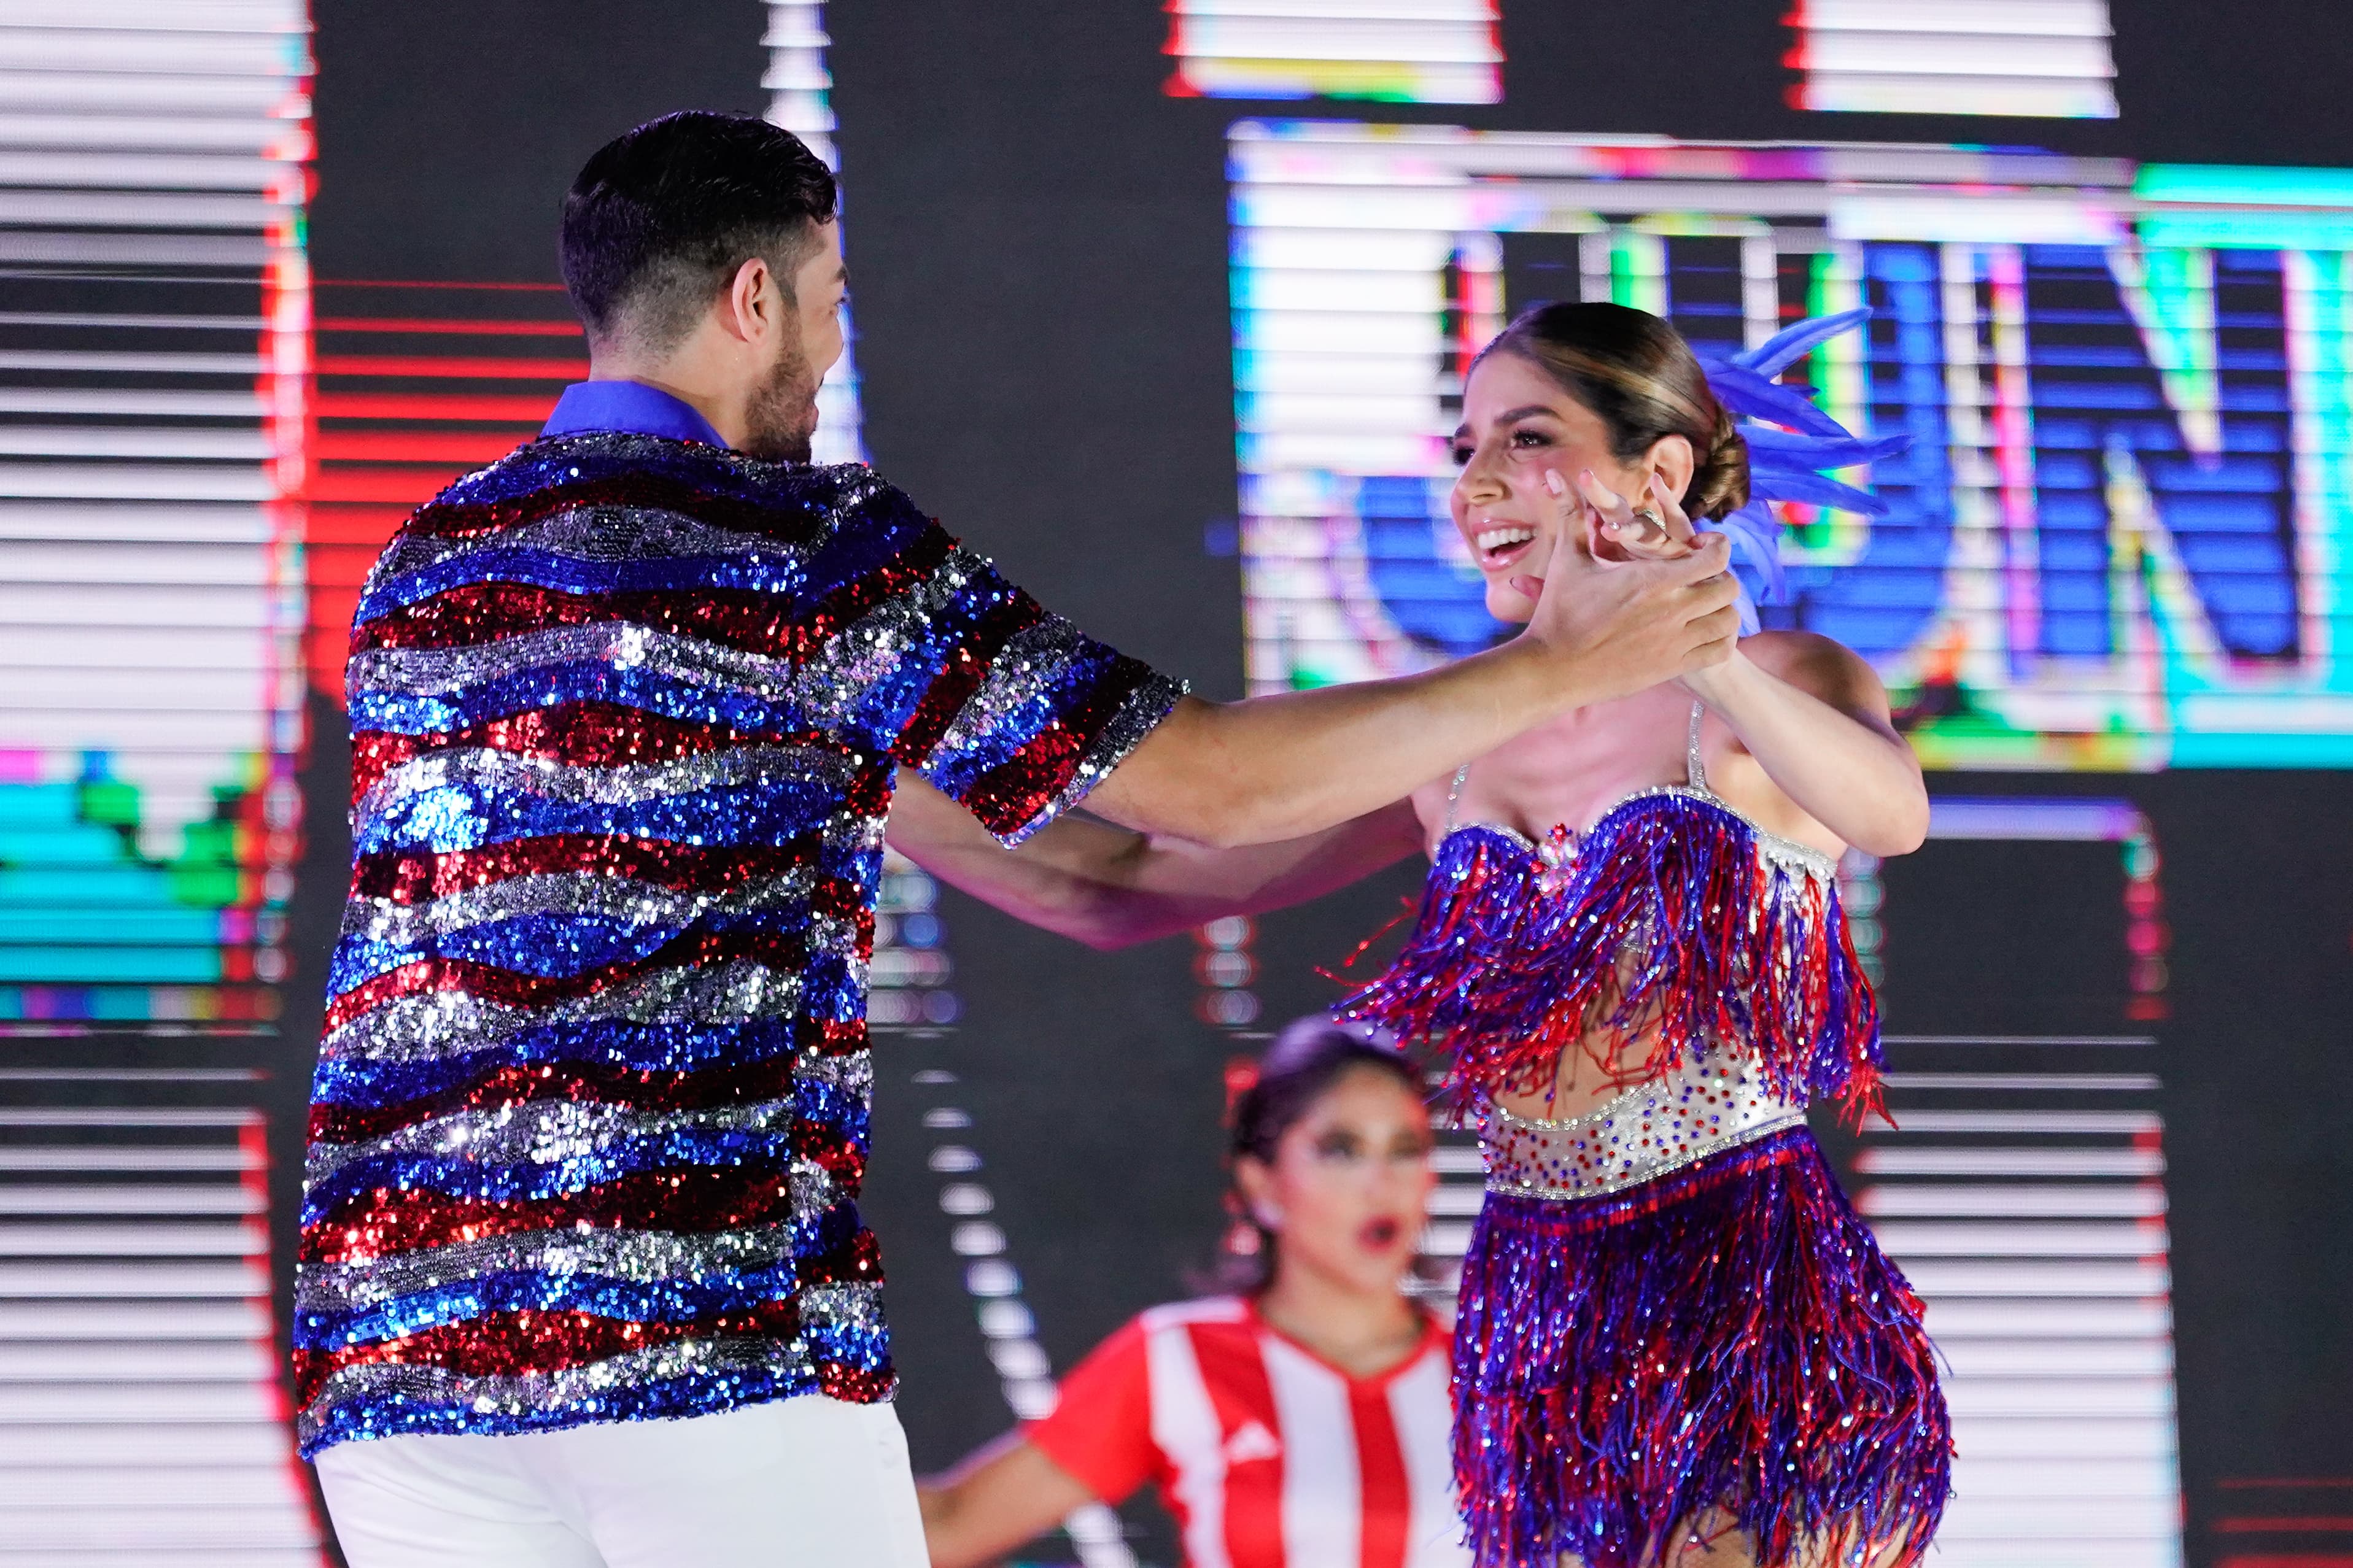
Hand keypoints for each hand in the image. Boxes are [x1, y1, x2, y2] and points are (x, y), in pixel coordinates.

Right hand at [1513, 468, 1740, 703]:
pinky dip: (1720, 639)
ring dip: (1722, 608)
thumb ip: (1571, 514)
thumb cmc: (1558, 611)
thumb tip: (1556, 475)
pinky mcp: (1672, 668)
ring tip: (1705, 602)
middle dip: (1720, 576)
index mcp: (1652, 579)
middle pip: (1728, 587)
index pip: (1715, 557)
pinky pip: (1719, 651)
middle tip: (1703, 575)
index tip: (1702, 546)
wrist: (1553, 668)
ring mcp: (1675, 643)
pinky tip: (1702, 631)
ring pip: (1728, 620)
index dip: (1717, 546)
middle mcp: (1671, 611)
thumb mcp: (1568, 560)